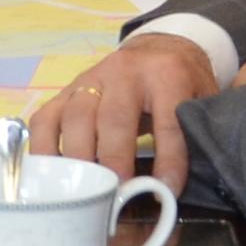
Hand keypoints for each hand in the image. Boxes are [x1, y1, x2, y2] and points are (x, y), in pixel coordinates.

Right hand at [29, 31, 212, 176]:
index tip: (166, 190)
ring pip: (74, 117)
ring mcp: (89, 80)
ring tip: (84, 192)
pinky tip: (52, 177)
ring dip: (77, 159)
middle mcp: (124, 72)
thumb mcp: (201, 103)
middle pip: (112, 117)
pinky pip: (45, 119)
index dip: (168, 158)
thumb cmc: (182, 85)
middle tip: (117, 195)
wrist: (158, 50)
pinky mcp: (65, 91)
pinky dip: (44, 149)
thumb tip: (181, 185)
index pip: (167, 120)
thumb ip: (195, 135)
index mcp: (167, 75)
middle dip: (113, 161)